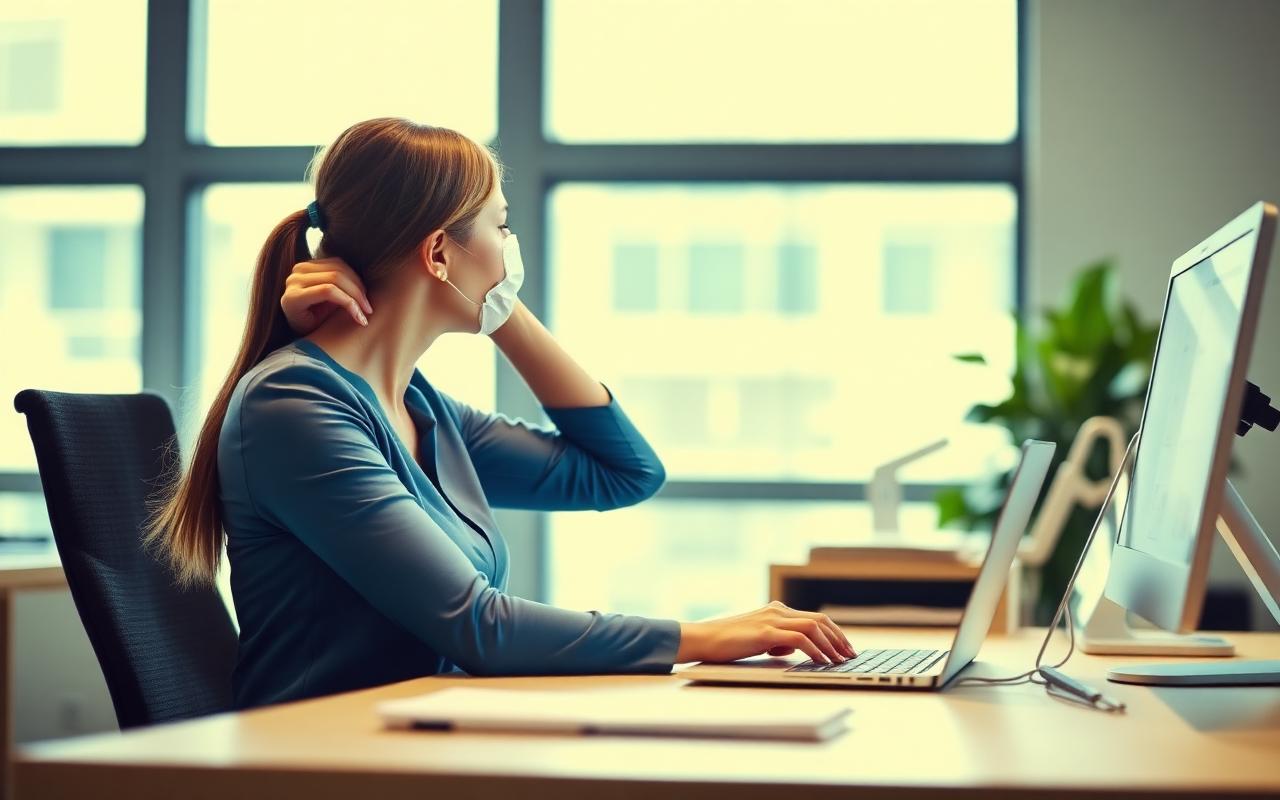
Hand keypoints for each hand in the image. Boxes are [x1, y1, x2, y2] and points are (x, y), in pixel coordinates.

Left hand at [280, 257, 372, 334]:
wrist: (296, 318)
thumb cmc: (309, 328)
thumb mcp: (319, 328)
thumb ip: (336, 316)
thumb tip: (362, 316)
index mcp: (293, 297)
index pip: (327, 291)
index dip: (349, 302)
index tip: (362, 319)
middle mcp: (294, 279)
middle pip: (335, 277)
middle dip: (357, 293)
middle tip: (368, 309)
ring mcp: (301, 269)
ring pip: (339, 268)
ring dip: (358, 284)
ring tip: (365, 301)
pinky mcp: (310, 263)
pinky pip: (337, 263)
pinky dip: (352, 276)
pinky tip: (358, 290)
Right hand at [674, 600, 856, 664]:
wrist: (703, 638)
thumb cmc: (727, 642)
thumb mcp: (757, 638)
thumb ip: (776, 639)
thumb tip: (793, 648)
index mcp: (776, 610)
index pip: (814, 618)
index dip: (833, 633)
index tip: (844, 648)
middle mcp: (777, 610)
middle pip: (820, 620)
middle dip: (839, 638)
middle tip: (850, 655)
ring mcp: (771, 620)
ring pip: (813, 627)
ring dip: (830, 645)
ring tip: (839, 660)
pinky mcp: (764, 633)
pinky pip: (798, 639)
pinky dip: (814, 650)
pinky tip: (820, 661)